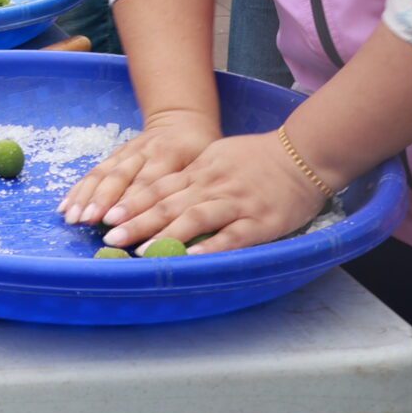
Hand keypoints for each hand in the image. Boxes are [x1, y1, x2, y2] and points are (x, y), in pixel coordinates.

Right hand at [59, 108, 218, 229]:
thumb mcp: (205, 166)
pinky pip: (95, 171)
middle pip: (120, 176)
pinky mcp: (116, 153)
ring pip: (103, 173)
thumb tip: (188, 230)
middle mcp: (145, 152)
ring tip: (71, 216)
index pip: (149, 182)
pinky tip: (65, 205)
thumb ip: (194, 192)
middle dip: (101, 199)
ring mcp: (127, 151)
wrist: (181, 119)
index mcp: (171, 155)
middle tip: (87, 219)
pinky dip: (79, 189)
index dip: (130, 202)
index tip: (114, 222)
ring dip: (85, 195)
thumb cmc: (199, 150)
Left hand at [94, 131, 328, 256]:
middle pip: (168, 203)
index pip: (159, 186)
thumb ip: (191, 174)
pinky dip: (210, 246)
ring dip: (164, 234)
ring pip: (194, 218)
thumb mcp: (217, 156)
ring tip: (140, 250)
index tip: (106, 214)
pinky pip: (232, 235)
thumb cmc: (258, 157)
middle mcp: (212, 185)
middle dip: (137, 220)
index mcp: (200, 169)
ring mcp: (236, 203)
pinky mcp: (260, 222)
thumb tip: (158, 190)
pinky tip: (191, 257)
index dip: (131, 201)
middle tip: (109, 235)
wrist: (304, 154)